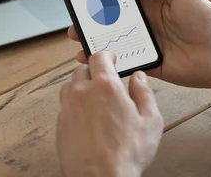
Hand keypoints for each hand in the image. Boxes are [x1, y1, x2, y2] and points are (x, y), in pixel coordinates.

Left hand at [57, 52, 163, 176]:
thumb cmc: (126, 153)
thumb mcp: (150, 121)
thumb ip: (144, 93)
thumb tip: (139, 77)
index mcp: (105, 86)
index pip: (99, 57)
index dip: (106, 56)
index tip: (112, 59)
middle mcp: (82, 92)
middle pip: (82, 69)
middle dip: (93, 71)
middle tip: (105, 81)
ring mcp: (67, 108)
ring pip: (70, 86)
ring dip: (81, 87)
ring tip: (95, 99)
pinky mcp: (60, 124)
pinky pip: (65, 106)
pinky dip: (75, 105)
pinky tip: (87, 118)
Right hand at [69, 0, 210, 93]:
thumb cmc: (206, 20)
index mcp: (153, 5)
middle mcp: (147, 24)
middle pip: (114, 20)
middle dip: (94, 19)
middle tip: (76, 18)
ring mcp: (147, 44)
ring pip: (115, 41)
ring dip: (96, 40)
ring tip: (78, 38)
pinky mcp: (149, 63)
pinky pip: (125, 61)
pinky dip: (110, 60)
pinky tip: (95, 59)